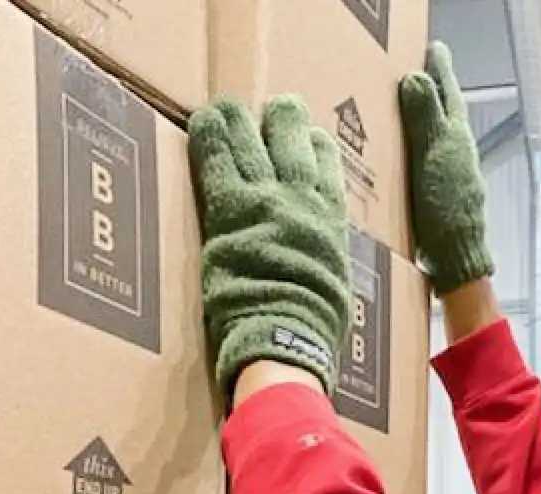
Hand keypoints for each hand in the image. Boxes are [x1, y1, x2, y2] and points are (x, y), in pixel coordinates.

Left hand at [188, 96, 350, 397]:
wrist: (286, 337)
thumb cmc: (314, 328)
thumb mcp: (336, 289)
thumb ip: (325, 262)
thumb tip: (319, 268)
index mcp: (331, 221)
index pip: (327, 164)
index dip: (315, 144)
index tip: (308, 135)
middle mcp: (301, 200)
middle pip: (292, 139)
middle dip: (283, 119)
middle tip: (274, 110)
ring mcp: (264, 200)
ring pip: (253, 140)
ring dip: (241, 119)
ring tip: (230, 108)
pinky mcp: (229, 208)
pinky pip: (217, 159)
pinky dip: (210, 135)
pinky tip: (204, 119)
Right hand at [399, 42, 493, 294]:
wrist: (455, 261)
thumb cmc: (446, 210)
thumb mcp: (432, 157)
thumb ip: (425, 118)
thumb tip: (417, 77)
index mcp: (457, 139)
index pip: (448, 94)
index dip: (439, 72)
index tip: (433, 50)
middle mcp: (460, 156)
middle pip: (446, 115)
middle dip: (434, 94)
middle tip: (421, 72)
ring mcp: (454, 180)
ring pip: (439, 139)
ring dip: (426, 123)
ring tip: (410, 110)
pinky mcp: (444, 201)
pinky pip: (430, 163)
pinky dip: (420, 151)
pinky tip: (409, 158)